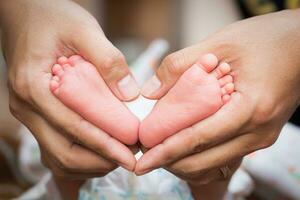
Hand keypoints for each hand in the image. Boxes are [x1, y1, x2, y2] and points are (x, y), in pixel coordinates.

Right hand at [0, 0, 138, 178]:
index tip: (130, 155)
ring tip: (119, 155)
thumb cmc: (52, 17)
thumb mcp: (83, 29)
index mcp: (33, 86)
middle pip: (62, 151)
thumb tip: (129, 95)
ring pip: (58, 156)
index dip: (104, 145)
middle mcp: (26, 106)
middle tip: (130, 157)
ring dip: (90, 162)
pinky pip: (55, 148)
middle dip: (100, 160)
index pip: (73, 127)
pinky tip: (101, 151)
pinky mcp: (37, 115)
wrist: (27, 13)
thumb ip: (108, 60)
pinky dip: (80, 156)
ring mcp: (29, 113)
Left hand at [136, 9, 299, 185]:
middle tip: (146, 156)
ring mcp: (262, 137)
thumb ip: (181, 65)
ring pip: (215, 164)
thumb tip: (150, 92)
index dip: (166, 152)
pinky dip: (202, 156)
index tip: (142, 162)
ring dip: (185, 162)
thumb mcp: (221, 43)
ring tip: (161, 151)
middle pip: (205, 161)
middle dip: (171, 162)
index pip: (199, 138)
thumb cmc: (267, 39)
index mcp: (250, 108)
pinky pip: (225, 156)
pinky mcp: (260, 135)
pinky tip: (185, 146)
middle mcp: (259, 131)